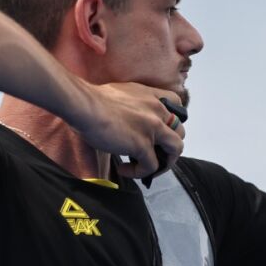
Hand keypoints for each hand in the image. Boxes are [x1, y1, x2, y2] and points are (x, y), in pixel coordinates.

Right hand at [71, 81, 185, 178]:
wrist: (84, 105)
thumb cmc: (93, 99)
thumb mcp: (123, 94)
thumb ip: (134, 104)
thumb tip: (128, 118)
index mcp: (152, 96)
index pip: (178, 104)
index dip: (174, 119)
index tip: (162, 129)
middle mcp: (158, 110)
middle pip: (180, 131)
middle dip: (169, 146)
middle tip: (154, 154)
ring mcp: (153, 128)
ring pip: (175, 149)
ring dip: (164, 162)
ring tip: (147, 167)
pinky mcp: (143, 145)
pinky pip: (151, 166)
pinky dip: (140, 172)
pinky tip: (124, 170)